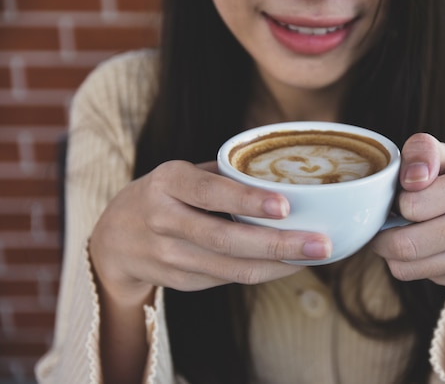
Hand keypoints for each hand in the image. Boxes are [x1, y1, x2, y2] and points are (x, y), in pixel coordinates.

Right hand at [89, 160, 330, 301]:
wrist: (112, 240)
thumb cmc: (161, 195)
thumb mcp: (180, 174)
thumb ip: (221, 177)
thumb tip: (280, 177)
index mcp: (167, 183)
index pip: (210, 194)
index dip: (248, 202)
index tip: (286, 207)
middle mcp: (163, 220)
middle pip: (227, 241)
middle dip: (280, 245)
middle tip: (321, 244)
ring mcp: (167, 257)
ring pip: (232, 269)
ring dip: (279, 265)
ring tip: (314, 255)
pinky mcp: (178, 281)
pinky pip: (228, 279)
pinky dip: (262, 273)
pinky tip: (287, 264)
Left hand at [370, 133, 444, 293]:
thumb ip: (422, 151)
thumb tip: (408, 178)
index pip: (412, 204)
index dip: (396, 202)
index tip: (401, 197)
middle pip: (406, 244)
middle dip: (382, 236)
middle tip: (382, 225)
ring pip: (408, 267)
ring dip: (391, 254)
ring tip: (398, 235)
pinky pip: (420, 276)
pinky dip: (411, 265)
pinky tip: (423, 248)